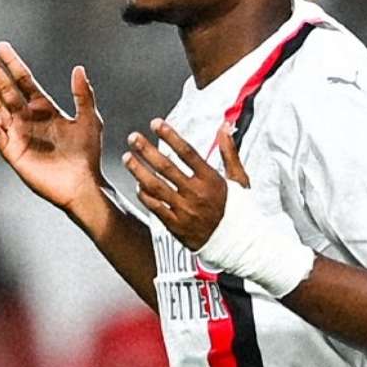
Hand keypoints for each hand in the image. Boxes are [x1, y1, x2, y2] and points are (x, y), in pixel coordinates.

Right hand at [0, 42, 103, 211]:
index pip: (24, 81)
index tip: (1, 47)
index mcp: (44, 108)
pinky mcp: (14, 153)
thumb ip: (83, 95)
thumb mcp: (89, 120)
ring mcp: (19, 135)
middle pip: (7, 91)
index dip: (13, 64)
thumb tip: (78, 68)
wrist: (83, 184)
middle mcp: (27, 118)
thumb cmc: (88, 153)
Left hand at [122, 119, 248, 250]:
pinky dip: (144, 195)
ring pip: (155, 187)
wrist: (237, 243)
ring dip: (139, 171)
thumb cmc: (237, 209)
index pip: (187, 153)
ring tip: (127, 158)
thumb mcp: (238, 178)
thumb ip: (229, 151)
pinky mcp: (176, 225)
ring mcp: (184, 210)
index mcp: (211, 180)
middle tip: (133, 138)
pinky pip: (155, 207)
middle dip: (147, 150)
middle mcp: (196, 193)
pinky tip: (137, 185)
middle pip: (166, 167)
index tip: (156, 123)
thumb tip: (225, 126)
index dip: (170, 136)